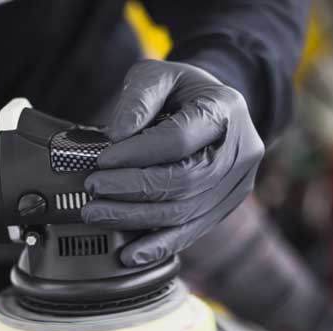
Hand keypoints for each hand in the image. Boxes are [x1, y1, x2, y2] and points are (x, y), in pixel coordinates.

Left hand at [81, 60, 263, 266]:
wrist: (211, 108)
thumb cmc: (181, 90)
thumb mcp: (159, 73)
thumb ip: (138, 97)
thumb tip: (118, 134)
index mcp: (226, 109)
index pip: (179, 140)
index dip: (137, 153)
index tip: (102, 160)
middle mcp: (240, 151)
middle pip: (183, 181)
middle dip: (131, 189)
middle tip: (92, 188)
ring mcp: (236, 184)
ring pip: (184, 212)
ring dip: (135, 218)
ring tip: (96, 213)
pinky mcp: (224, 208)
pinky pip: (190, 233)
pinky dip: (158, 246)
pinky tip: (130, 254)